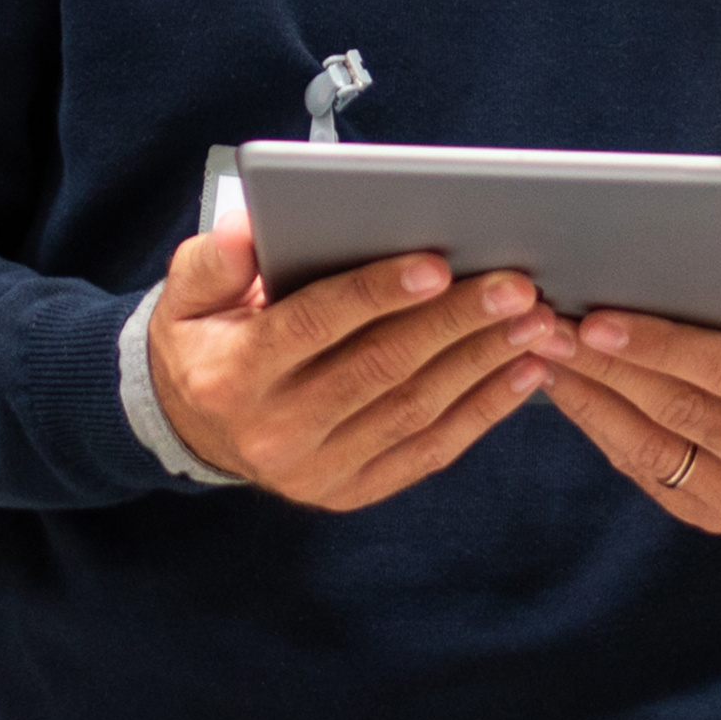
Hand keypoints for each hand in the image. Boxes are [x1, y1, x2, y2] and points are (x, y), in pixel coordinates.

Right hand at [145, 200, 566, 510]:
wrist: (193, 427)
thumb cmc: (204, 340)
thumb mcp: (186, 295)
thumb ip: (213, 260)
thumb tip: (248, 229)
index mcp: (233, 375)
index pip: (313, 326)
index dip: (376, 294)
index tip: (436, 263)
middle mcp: (275, 432)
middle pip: (379, 369)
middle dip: (453, 323)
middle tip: (514, 285)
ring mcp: (318, 471)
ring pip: (414, 410)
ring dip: (482, 363)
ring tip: (534, 320)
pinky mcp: (353, 490)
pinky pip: (429, 450)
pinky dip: (484, 411)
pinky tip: (524, 372)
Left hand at [543, 257, 720, 531]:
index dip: (659, 347)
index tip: (597, 322)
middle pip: (682, 411)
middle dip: (608, 368)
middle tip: (550, 329)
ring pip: (655, 449)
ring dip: (592, 400)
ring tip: (547, 355)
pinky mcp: (716, 514)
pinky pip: (645, 471)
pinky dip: (601, 427)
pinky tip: (569, 389)